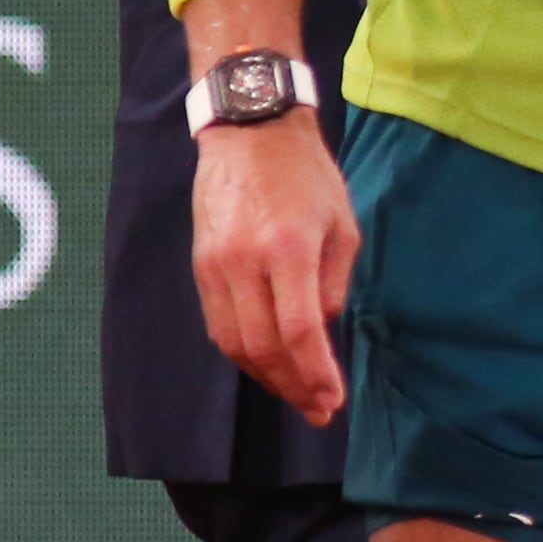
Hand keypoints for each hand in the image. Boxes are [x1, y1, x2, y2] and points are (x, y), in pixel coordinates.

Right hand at [188, 108, 356, 424]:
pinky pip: (219, 323)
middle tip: (318, 409)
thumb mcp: (343, 226)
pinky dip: (243, 352)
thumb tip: (322, 332)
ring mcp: (214, 265)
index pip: (298, 332)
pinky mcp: (199, 265)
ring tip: (296, 394)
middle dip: (292, 386)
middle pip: (262, 347)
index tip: (332, 400)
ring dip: (266, 376)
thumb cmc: (307, 176)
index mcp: (286, 250)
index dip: (315, 374)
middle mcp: (242, 262)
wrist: (249, 132)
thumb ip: (334, 284)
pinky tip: (268, 364)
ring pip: (234, 343)